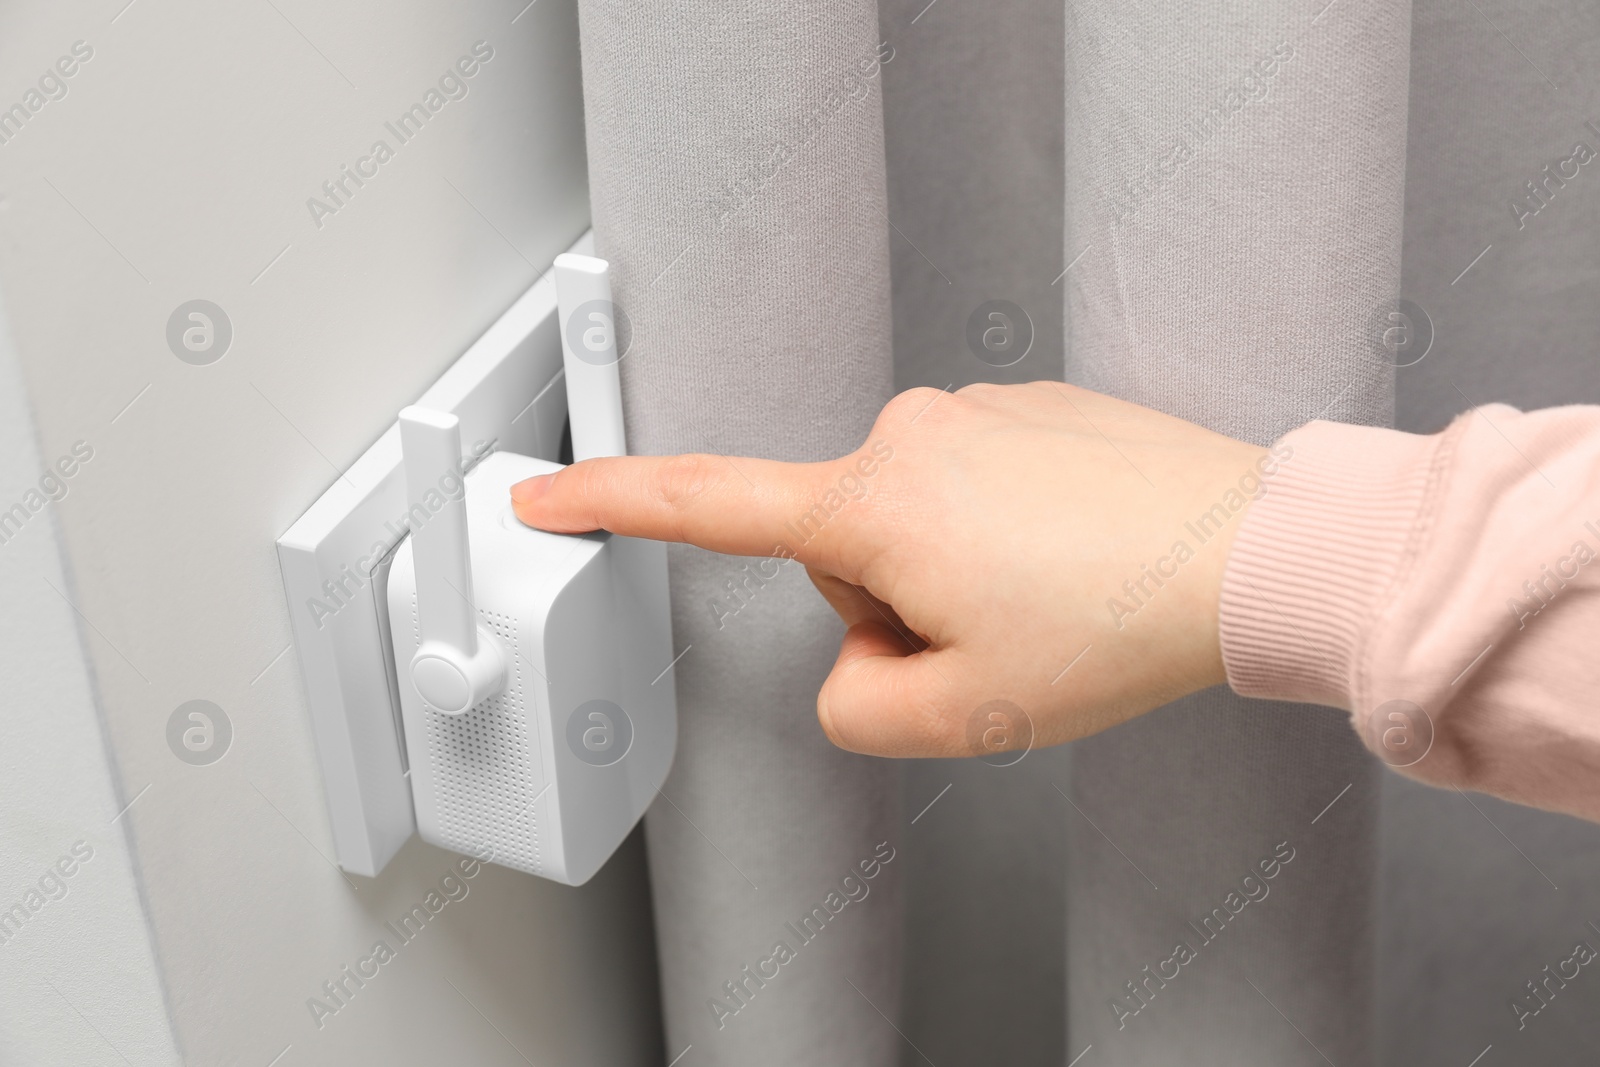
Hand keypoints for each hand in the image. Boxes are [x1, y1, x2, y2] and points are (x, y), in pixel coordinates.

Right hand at [510, 381, 1272, 758]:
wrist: (1253, 551)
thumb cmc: (1125, 620)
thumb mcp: (964, 717)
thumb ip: (856, 709)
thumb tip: (856, 661)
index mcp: (875, 503)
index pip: (708, 504)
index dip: (613, 504)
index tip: (544, 495)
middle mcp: (912, 433)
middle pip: (843, 554)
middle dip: (898, 608)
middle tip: (996, 640)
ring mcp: (976, 410)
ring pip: (915, 525)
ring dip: (958, 575)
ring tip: (1051, 597)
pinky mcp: (1029, 406)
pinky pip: (975, 489)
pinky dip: (1005, 536)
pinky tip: (1074, 557)